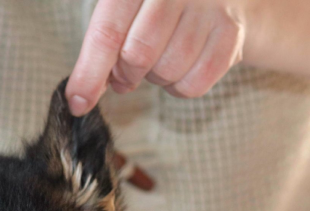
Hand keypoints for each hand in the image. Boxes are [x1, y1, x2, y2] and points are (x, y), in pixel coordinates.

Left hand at [66, 0, 245, 113]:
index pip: (107, 32)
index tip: (78, 102)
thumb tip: (80, 96)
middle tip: (126, 73)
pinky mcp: (231, 32)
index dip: (89, 74)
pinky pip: (193, 84)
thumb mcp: (124, 12)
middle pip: (138, 55)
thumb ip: (102, 47)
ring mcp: (209, 6)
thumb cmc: (158, 8)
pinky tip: (182, 66)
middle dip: (125, 75)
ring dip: (156, 78)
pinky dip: (180, 86)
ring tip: (160, 59)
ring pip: (167, 71)